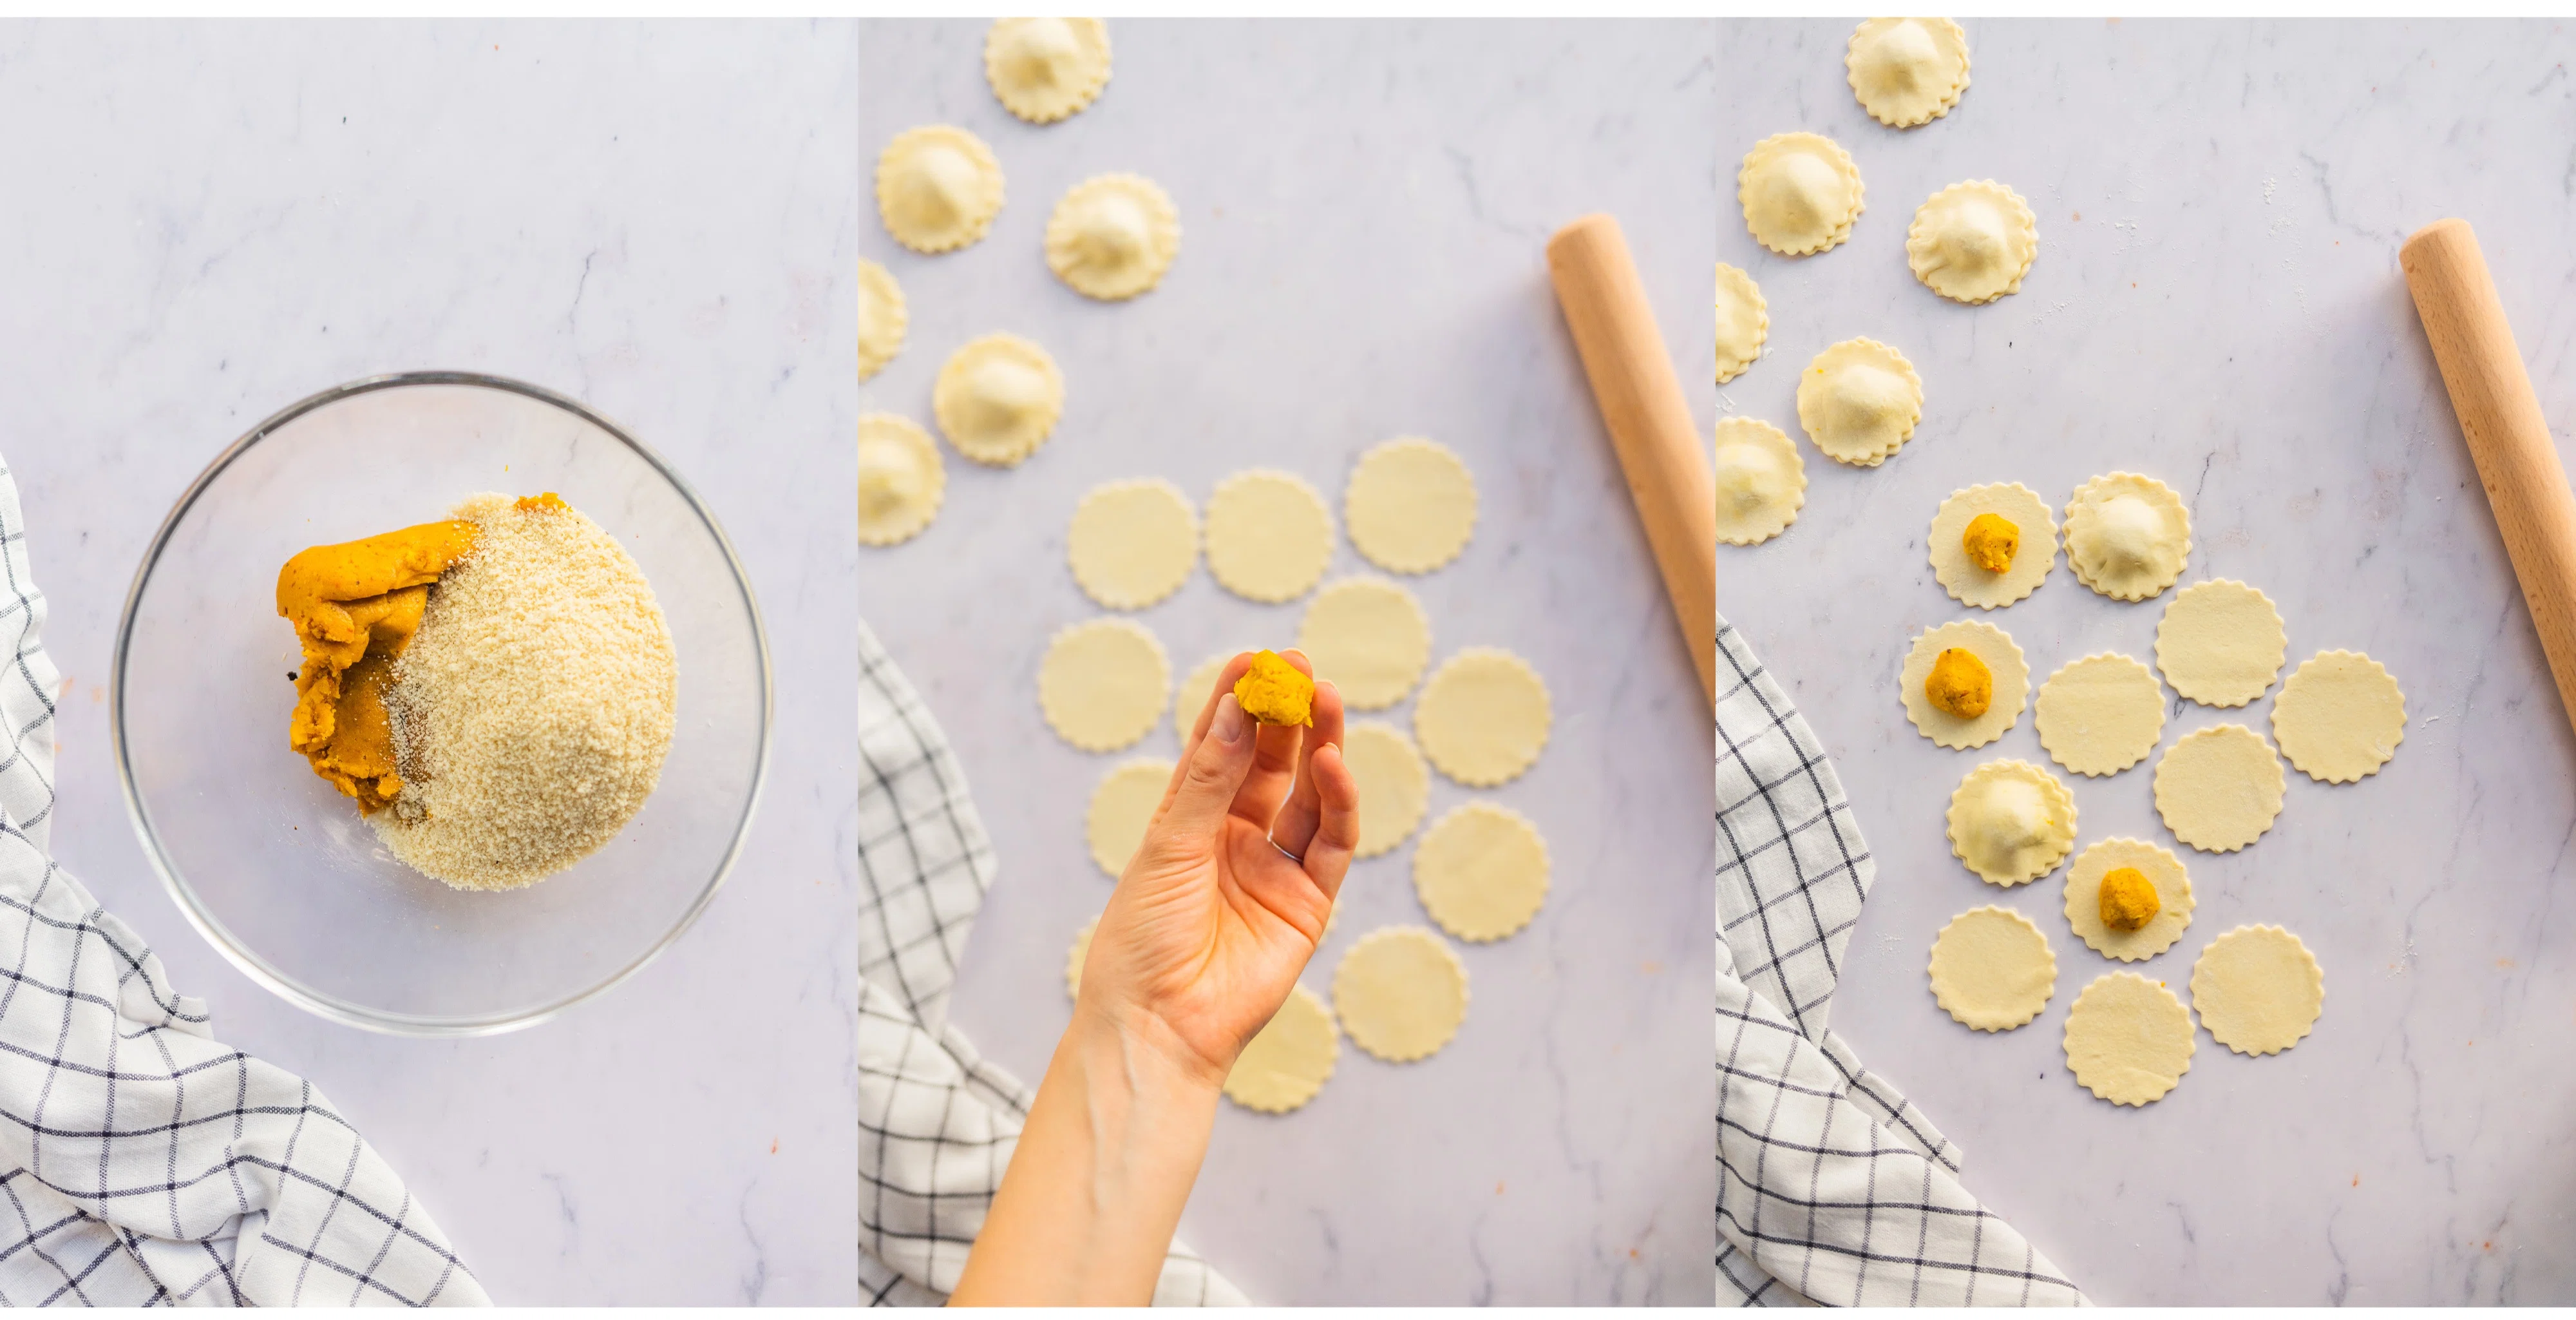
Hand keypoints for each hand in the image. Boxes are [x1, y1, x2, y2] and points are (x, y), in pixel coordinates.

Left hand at [1075, 649, 1360, 1088]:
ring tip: (1323, 699)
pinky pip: (1330, 843)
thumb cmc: (1142, 938)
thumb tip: (1237, 706)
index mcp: (1189, 821)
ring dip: (1318, 746)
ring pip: (1307, 795)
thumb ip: (1211, 779)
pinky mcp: (1307, 904)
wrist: (1158, 1023)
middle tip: (1299, 668)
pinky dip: (1337, 803)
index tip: (1256, 658)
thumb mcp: (1170, 846)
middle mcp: (1234, 838)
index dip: (1238, 702)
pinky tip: (1331, 765)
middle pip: (1269, 763)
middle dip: (1285, 714)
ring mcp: (1273, 870)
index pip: (1219, 747)